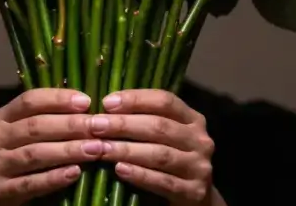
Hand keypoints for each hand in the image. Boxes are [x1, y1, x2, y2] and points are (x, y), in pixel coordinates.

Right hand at [0, 88, 103, 205]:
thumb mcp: (25, 132)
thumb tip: (86, 105)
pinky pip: (32, 183)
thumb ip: (48, 117)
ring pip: (35, 154)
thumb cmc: (20, 153)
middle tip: (98, 127)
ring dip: (68, 150)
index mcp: (1, 117)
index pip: (29, 100)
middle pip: (35, 126)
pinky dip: (55, 177)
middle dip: (70, 125)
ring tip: (95, 149)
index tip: (86, 102)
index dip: (58, 99)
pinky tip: (75, 173)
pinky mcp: (0, 190)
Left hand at [92, 89, 216, 205]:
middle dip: (124, 125)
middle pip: (159, 126)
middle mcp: (200, 140)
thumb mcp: (164, 135)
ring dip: (126, 150)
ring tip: (101, 149)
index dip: (135, 99)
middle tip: (95, 125)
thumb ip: (144, 118)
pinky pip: (163, 182)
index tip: (107, 103)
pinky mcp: (194, 192)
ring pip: (160, 154)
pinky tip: (119, 170)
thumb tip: (107, 104)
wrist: (194, 198)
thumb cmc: (170, 158)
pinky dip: (139, 175)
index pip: (165, 101)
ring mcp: (199, 167)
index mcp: (193, 119)